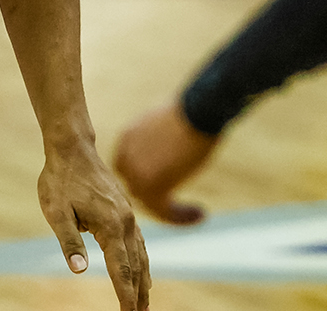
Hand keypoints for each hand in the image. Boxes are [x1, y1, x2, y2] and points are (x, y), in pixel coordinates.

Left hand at [38, 141, 150, 309]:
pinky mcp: (125, 210)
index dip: (125, 294)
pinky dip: (142, 261)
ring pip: (141, 254)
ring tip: (144, 301)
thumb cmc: (60, 180)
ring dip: (143, 280)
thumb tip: (80, 270)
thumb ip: (69, 241)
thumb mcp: (56, 212)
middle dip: (138, 293)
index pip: (121, 269)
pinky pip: (139, 241)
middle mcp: (125, 221)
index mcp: (110, 225)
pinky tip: (141, 269)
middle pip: (136, 266)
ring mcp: (127, 215)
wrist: (72, 149)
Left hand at [113, 104, 214, 225]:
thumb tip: (169, 161)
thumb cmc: (191, 112)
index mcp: (127, 139)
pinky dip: (181, 217)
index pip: (130, 170)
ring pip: (150, 203)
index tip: (172, 189)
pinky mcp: (151, 185)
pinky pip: (163, 211)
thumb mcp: (168, 127)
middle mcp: (126, 156)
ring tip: (197, 214)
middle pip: (137, 187)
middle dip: (159, 199)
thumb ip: (160, 147)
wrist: (197, 109)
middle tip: (181, 209)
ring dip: (173, 212)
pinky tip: (200, 214)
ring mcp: (135, 172)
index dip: (148, 182)